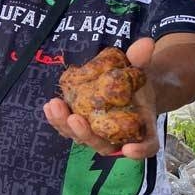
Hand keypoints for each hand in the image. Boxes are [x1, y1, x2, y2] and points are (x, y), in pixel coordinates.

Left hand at [43, 38, 158, 159]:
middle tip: (74, 119)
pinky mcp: (81, 127)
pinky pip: (68, 128)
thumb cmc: (137, 85)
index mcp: (142, 128)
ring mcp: (97, 134)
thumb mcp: (140, 72)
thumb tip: (145, 43)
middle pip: (103, 145)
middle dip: (86, 134)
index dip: (139, 151)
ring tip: (54, 106)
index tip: (128, 150)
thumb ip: (141, 61)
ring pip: (81, 137)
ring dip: (64, 125)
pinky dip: (57, 120)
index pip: (145, 145)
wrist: (125, 89)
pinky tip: (49, 106)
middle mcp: (119, 137)